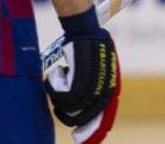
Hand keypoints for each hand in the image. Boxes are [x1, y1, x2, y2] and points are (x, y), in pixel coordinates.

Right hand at [45, 7, 120, 143]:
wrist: (85, 31)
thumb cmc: (89, 47)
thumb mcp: (96, 69)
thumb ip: (93, 86)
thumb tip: (82, 106)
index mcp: (111, 88)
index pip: (106, 117)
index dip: (95, 132)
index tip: (82, 140)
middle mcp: (104, 90)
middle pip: (85, 118)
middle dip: (70, 119)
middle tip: (60, 112)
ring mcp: (92, 87)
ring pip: (69, 109)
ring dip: (59, 100)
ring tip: (57, 84)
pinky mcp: (79, 81)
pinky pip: (60, 97)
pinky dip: (53, 88)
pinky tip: (54, 75)